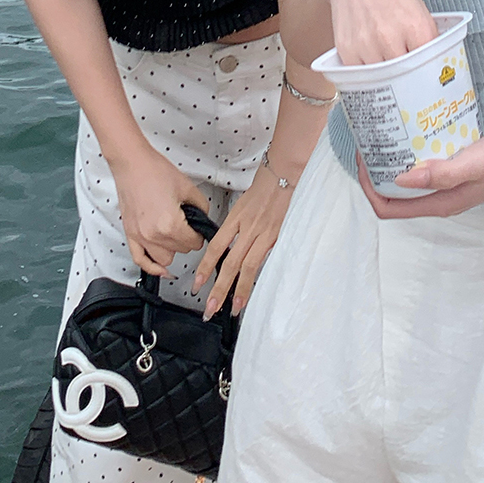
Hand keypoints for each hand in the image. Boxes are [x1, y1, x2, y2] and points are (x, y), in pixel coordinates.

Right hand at [112, 146, 209, 275]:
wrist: (132, 163)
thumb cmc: (154, 170)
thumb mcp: (187, 187)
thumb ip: (201, 207)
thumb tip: (203, 219)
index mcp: (170, 224)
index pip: (194, 243)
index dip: (199, 234)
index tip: (197, 227)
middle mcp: (154, 234)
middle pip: (181, 251)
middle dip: (187, 240)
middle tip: (186, 226)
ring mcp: (140, 236)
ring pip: (164, 260)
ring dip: (172, 250)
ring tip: (173, 237)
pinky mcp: (130, 233)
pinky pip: (140, 260)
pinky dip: (151, 267)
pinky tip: (159, 268)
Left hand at [192, 168, 294, 317]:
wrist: (286, 173)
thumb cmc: (267, 185)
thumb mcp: (244, 202)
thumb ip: (237, 225)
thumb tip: (231, 244)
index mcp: (235, 218)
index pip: (216, 247)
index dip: (205, 267)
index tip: (197, 284)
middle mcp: (247, 228)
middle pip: (229, 263)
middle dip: (218, 289)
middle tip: (210, 309)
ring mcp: (263, 234)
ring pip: (247, 267)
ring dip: (238, 291)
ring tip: (233, 308)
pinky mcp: (278, 237)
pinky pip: (264, 261)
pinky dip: (258, 278)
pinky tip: (254, 290)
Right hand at [318, 0, 437, 64]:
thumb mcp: (417, 5)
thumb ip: (424, 35)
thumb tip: (431, 60)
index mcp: (416, 25)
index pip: (430, 65)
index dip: (429, 70)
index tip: (427, 73)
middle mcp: (391, 37)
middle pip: (407, 76)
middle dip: (409, 75)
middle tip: (408, 72)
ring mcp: (367, 44)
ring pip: (384, 79)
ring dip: (387, 75)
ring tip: (387, 61)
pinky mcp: (347, 49)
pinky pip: (361, 74)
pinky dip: (367, 72)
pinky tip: (370, 59)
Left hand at [355, 91, 483, 218]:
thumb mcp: (475, 163)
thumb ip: (440, 173)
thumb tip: (400, 179)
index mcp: (441, 203)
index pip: (389, 208)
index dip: (367, 187)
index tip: (361, 156)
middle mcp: (441, 198)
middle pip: (393, 194)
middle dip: (374, 170)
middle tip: (368, 138)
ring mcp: (449, 185)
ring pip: (408, 180)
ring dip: (391, 161)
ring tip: (384, 132)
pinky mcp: (457, 170)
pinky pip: (424, 166)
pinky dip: (410, 153)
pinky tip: (411, 131)